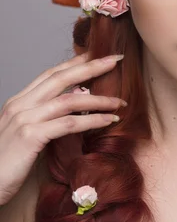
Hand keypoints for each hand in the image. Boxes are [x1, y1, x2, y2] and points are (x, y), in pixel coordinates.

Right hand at [0, 53, 125, 205]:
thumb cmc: (3, 166)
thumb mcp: (23, 135)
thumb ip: (44, 119)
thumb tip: (75, 107)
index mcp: (18, 102)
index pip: (50, 74)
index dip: (74, 63)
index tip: (96, 55)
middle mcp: (20, 105)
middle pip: (62, 78)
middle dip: (91, 66)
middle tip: (115, 60)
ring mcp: (24, 119)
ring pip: (70, 99)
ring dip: (99, 99)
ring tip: (120, 101)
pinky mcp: (30, 136)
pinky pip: (69, 123)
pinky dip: (92, 120)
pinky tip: (108, 121)